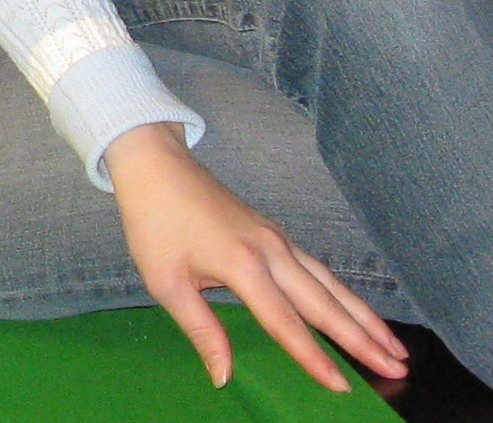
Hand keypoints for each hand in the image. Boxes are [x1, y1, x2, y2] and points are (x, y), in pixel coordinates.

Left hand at [105, 122, 409, 392]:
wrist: (154, 163)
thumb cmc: (153, 220)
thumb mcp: (165, 281)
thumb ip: (201, 329)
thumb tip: (224, 377)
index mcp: (242, 263)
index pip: (285, 322)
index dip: (314, 357)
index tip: (342, 387)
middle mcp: (269, 249)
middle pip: (324, 301)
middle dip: (363, 337)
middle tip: (397, 368)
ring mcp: (275, 237)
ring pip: (329, 282)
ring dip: (363, 314)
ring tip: (394, 346)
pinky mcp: (273, 232)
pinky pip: (316, 268)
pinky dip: (342, 292)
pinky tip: (355, 309)